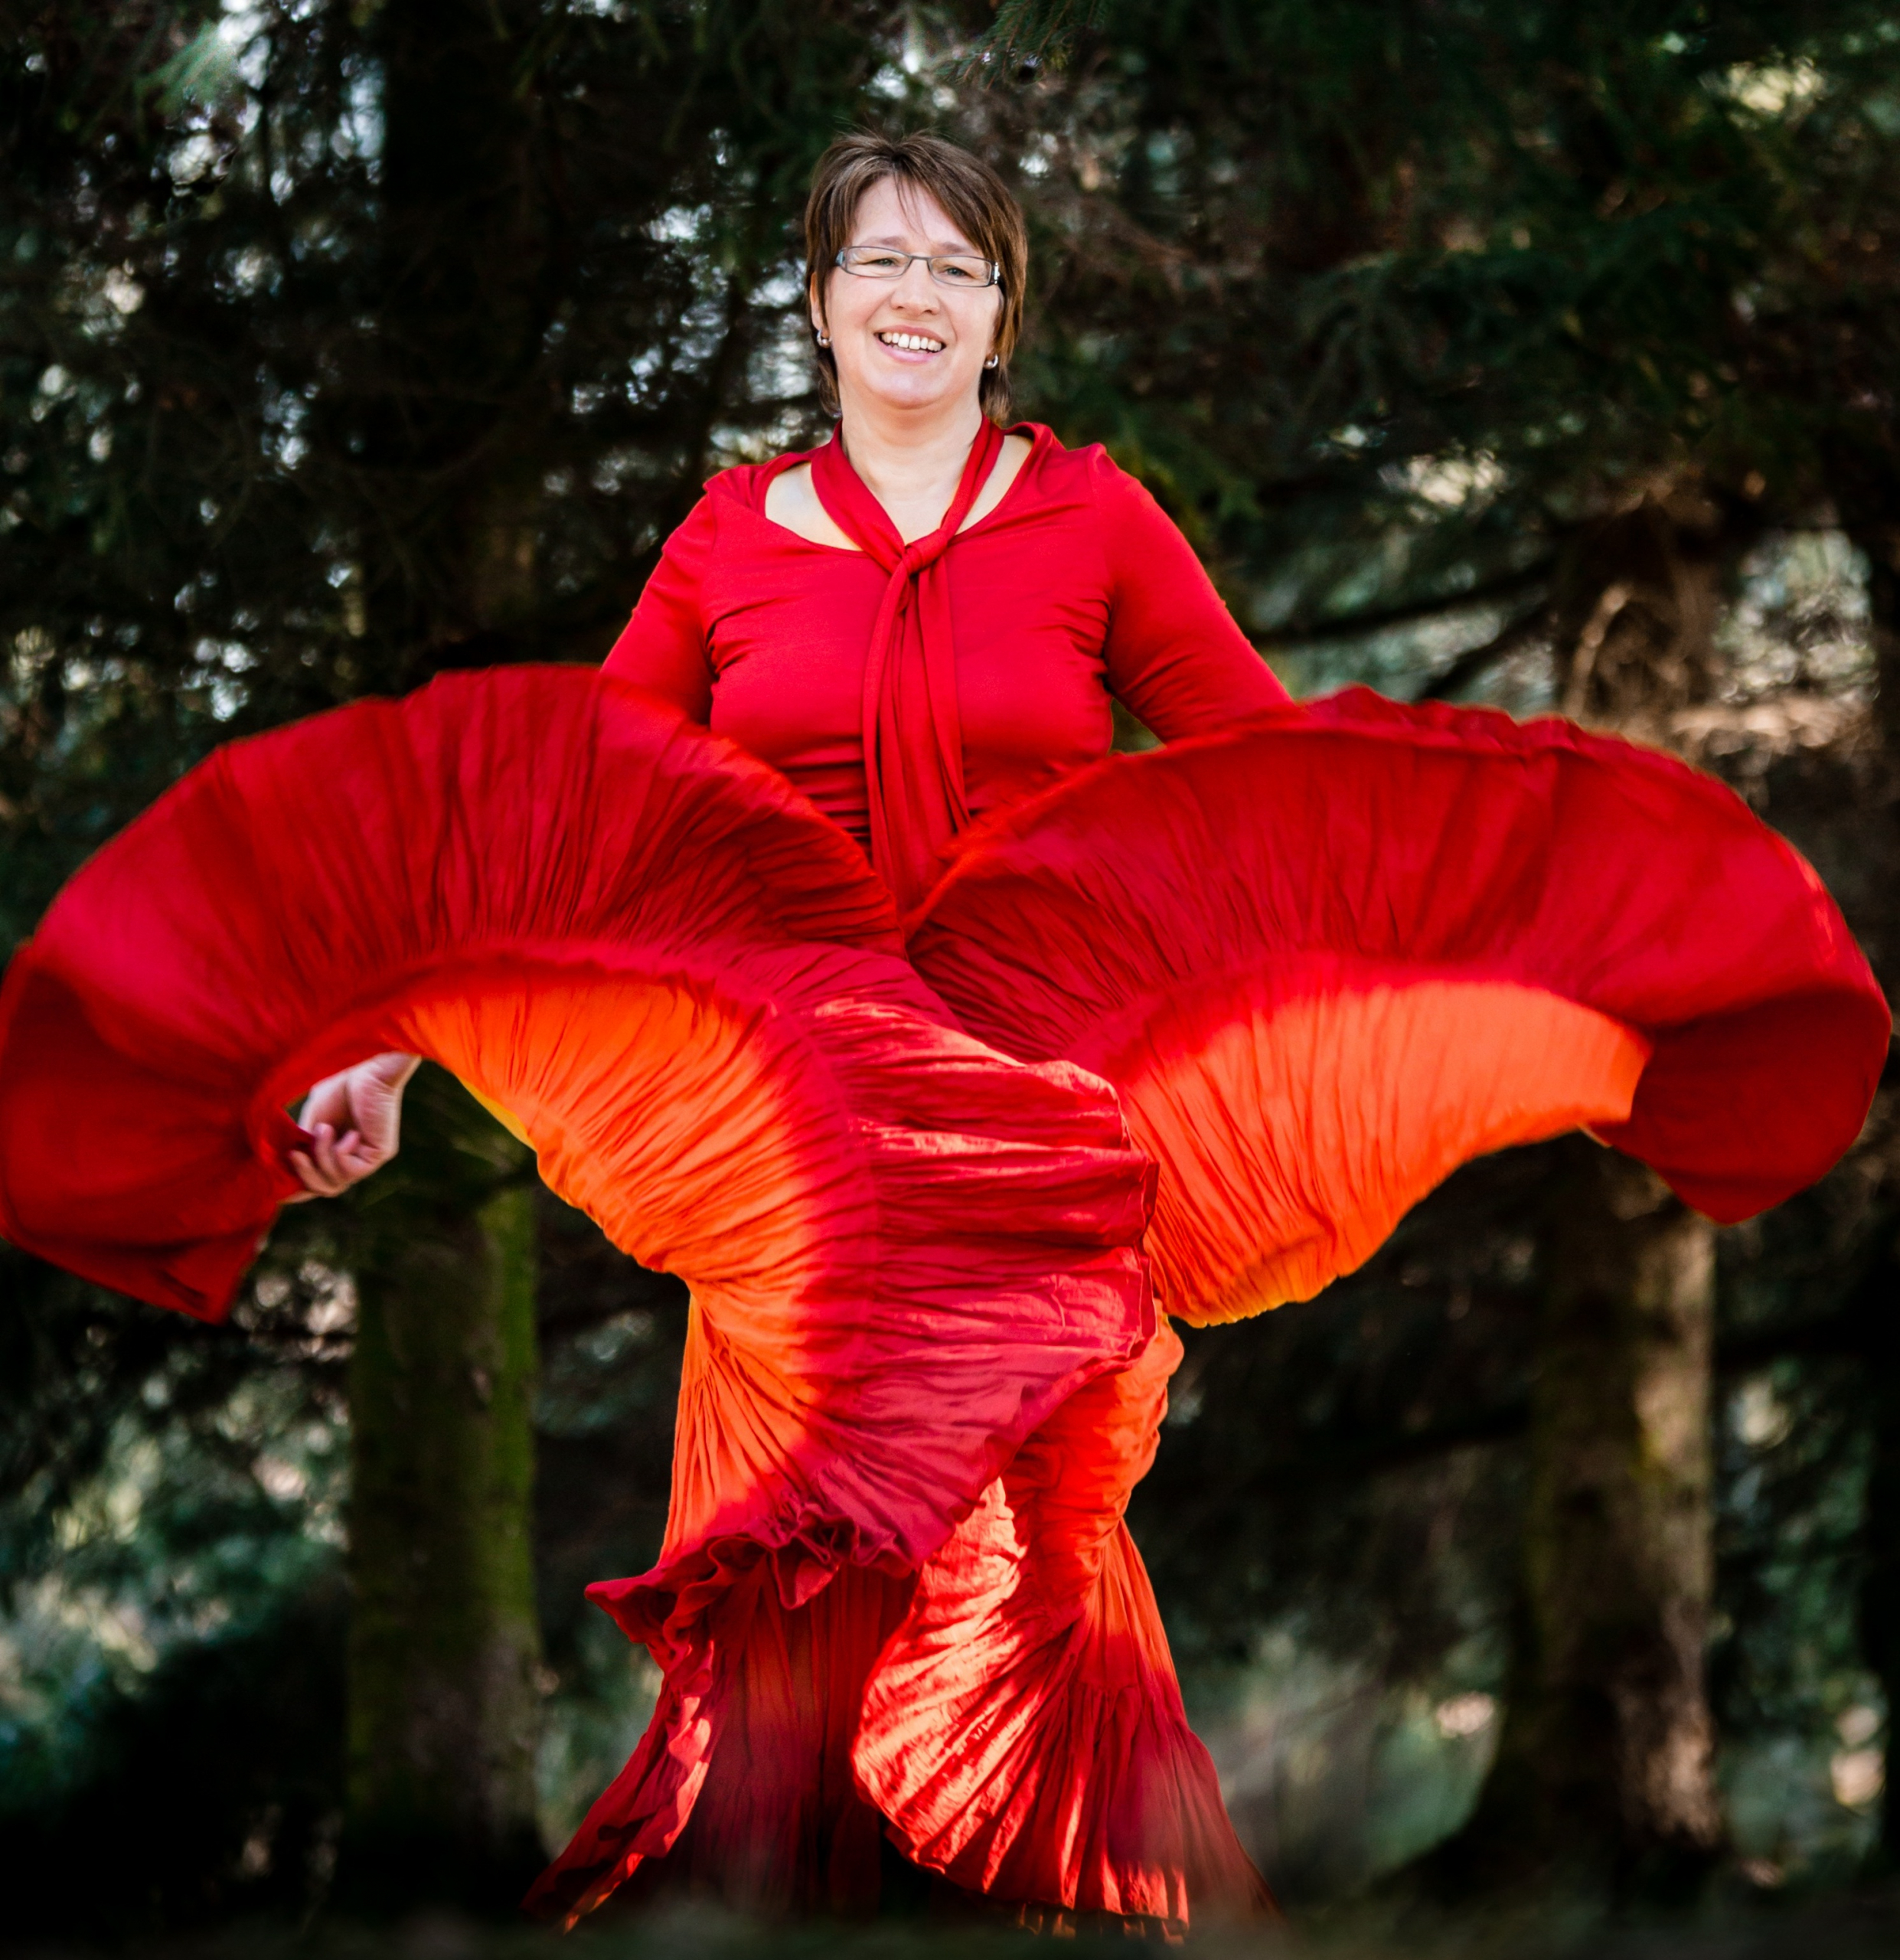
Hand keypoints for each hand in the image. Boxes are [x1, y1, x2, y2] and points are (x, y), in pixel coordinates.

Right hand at [286, 1052, 420, 1198]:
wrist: (365, 1067)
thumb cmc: (340, 1088)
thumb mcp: (312, 1121)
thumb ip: (303, 1145)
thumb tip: (283, 1170)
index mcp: (338, 1151)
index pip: (319, 1181)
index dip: (298, 1189)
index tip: (278, 1190)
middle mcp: (355, 1158)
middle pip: (327, 1188)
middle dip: (306, 1176)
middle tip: (295, 1155)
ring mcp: (368, 1157)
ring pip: (337, 1182)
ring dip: (321, 1158)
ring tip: (323, 1129)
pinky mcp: (380, 1152)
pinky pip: (351, 1171)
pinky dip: (339, 1155)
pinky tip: (345, 1134)